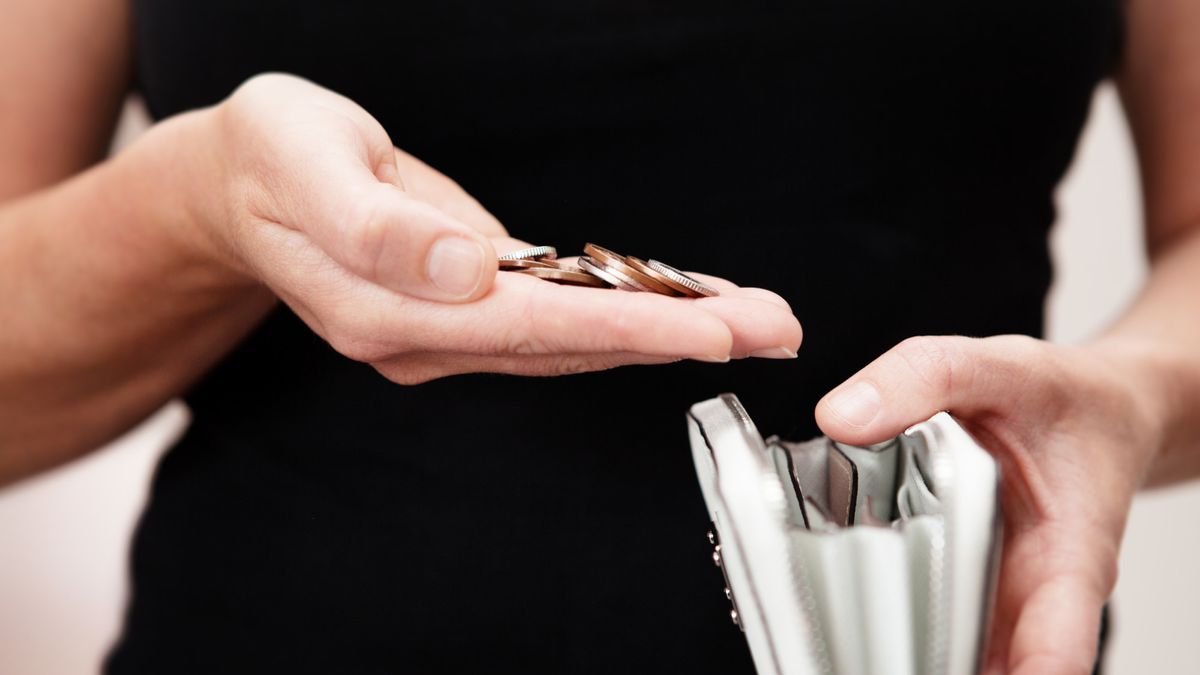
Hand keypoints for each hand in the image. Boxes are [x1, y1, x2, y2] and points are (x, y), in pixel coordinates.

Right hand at [187, 73, 800, 382]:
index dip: (620, 329)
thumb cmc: (270, 159)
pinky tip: (684, 304)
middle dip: (675, 337)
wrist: (242, 187)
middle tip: (775, 326)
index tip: (707, 333)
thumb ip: (373, 223)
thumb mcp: (298, 159)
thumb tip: (464, 271)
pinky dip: (627, 313)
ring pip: (574, 341)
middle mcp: (422, 339)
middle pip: (568, 346)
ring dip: (667, 329)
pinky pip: (560, 320)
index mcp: (382, 309)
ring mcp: (445, 334)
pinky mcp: (465, 314)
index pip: (525, 325)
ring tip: (756, 315)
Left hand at [814, 335, 1162, 674]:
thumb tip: (839, 416)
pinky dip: (880, 614)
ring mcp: (992, 599)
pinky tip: (834, 604)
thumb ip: (923, 378)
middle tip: (865, 646)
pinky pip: (918, 618)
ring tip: (842, 635)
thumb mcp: (1000, 368)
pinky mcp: (956, 587)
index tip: (963, 672)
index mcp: (1070, 558)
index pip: (1055, 652)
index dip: (1020, 674)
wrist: (1093, 410)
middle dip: (928, 663)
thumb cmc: (1065, 401)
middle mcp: (1032, 597)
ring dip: (898, 648)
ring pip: (944, 652)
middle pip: (984, 666)